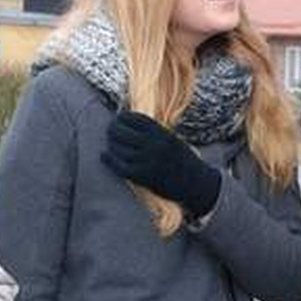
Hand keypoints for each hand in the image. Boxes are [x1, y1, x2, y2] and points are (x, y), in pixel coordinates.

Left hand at [101, 111, 220, 216]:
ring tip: (109, 143)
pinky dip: (110, 161)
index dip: (123, 117)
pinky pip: (121, 167)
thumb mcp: (172, 140)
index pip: (136, 119)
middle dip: (113, 130)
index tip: (118, 118)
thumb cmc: (182, 160)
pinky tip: (104, 156)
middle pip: (124, 133)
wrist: (196, 183)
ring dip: (112, 145)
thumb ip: (154, 132)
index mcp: (163, 133)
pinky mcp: (145, 177)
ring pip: (120, 150)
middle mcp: (156, 146)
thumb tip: (130, 123)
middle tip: (110, 130)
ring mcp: (149, 161)